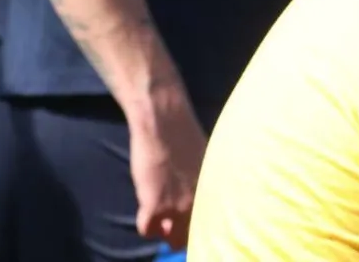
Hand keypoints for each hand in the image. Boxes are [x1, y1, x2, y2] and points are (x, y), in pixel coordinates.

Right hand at [128, 89, 206, 247]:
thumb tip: (208, 195)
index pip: (211, 224)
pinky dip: (145, 223)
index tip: (189, 221)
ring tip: (158, 212)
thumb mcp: (207, 160)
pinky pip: (147, 230)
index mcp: (214, 191)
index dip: (197, 225)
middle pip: (190, 237)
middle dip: (180, 231)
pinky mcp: (154, 205)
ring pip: (171, 238)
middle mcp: (199, 203)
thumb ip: (206, 182)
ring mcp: (177, 206)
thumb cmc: (185, 133)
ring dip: (163, 229)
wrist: (164, 120)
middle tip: (170, 220)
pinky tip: (144, 207)